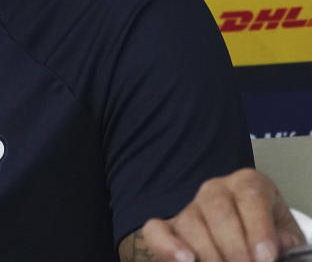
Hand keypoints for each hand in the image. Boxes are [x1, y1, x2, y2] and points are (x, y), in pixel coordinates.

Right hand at [125, 169, 304, 261]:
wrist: (251, 243)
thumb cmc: (267, 238)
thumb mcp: (285, 235)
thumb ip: (285, 239)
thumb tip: (279, 244)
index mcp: (248, 185)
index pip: (250, 195)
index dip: (258, 227)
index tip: (265, 257)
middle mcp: (215, 190)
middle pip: (218, 209)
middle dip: (233, 246)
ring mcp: (189, 208)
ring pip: (190, 222)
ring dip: (208, 252)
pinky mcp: (168, 228)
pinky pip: (155, 230)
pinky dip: (166, 245)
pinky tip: (185, 260)